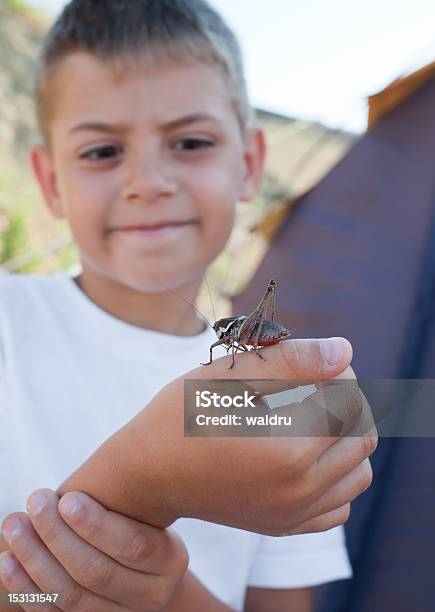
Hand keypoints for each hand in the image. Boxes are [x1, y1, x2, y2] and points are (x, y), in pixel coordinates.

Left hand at [0, 489, 187, 610]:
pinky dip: (26, 589)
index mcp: (170, 561)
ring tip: (14, 524)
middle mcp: (151, 595)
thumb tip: (72, 490)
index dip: (98, 525)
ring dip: (35, 559)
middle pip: (97, 572)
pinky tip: (7, 562)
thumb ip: (119, 503)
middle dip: (58, 536)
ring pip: (72, 596)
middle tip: (35, 502)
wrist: (142, 567)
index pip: (135, 546)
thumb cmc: (138, 520)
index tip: (66, 499)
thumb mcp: (145, 510)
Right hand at [58, 337, 376, 535]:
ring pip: (358, 473)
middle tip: (315, 386)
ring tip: (315, 418)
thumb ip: (293, 360)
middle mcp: (298, 492)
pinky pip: (339, 506)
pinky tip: (308, 456)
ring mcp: (293, 515)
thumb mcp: (231, 375)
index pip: (348, 403)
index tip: (315, 363)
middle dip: (347, 404)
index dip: (338, 373)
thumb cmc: (182, 415)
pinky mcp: (285, 527)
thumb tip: (345, 351)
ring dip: (347, 440)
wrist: (147, 473)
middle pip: (361, 438)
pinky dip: (336, 477)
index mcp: (288, 452)